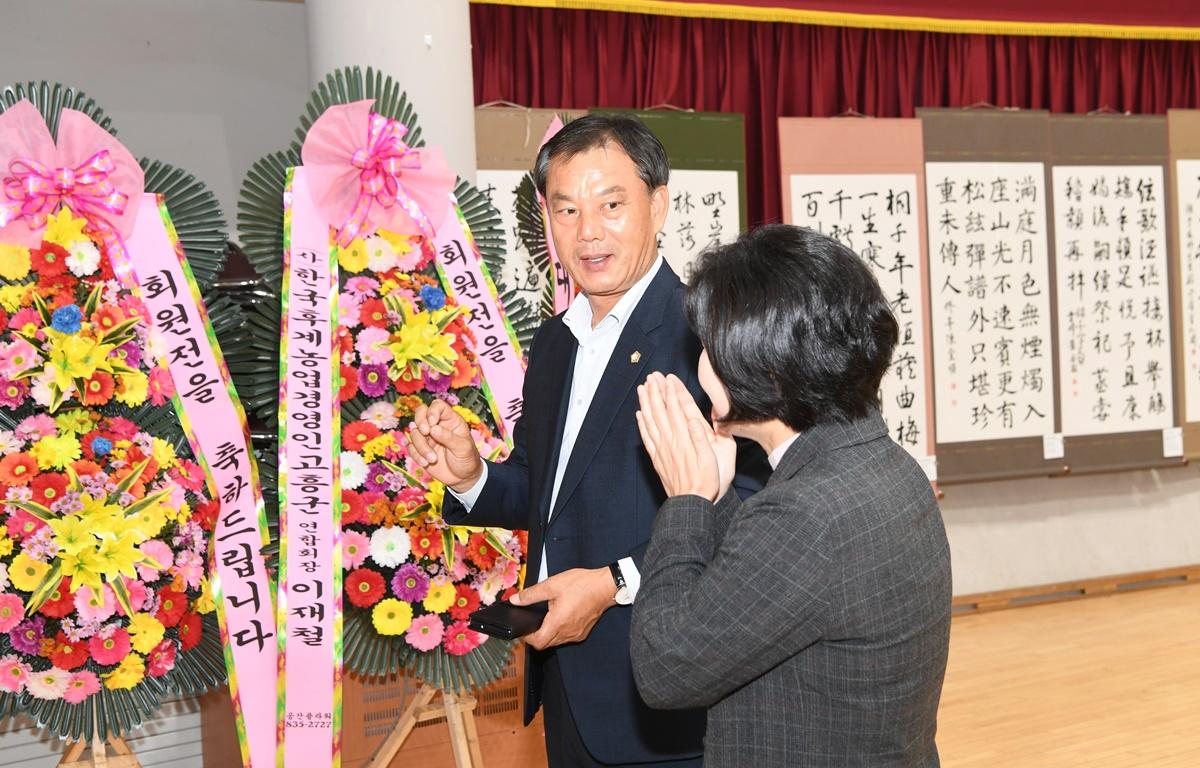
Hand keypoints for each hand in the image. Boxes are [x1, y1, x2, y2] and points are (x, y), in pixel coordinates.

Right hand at [407, 400, 483, 491]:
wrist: (462, 478)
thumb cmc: (467, 459)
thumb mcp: (463, 448)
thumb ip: (449, 437)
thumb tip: (433, 429)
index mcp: (450, 420)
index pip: (438, 406)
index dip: (432, 411)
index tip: (432, 423)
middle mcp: (437, 426)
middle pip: (421, 412)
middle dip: (420, 421)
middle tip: (425, 432)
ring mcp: (427, 437)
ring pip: (414, 432)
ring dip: (421, 446)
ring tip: (432, 459)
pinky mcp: (420, 450)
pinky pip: (410, 447)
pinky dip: (416, 455)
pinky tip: (426, 463)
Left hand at [511, 568, 614, 649]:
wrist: (605, 586)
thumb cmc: (582, 585)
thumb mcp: (552, 585)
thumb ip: (531, 594)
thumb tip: (516, 600)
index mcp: (558, 623)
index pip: (537, 643)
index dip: (527, 638)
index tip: (524, 628)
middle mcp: (567, 632)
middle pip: (546, 644)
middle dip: (536, 635)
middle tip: (533, 621)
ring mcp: (577, 634)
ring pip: (556, 641)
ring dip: (548, 634)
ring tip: (547, 617)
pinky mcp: (583, 632)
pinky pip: (567, 637)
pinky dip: (560, 631)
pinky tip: (561, 617)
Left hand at [636, 373, 733, 500]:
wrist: (691, 502)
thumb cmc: (706, 482)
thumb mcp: (712, 459)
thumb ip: (702, 438)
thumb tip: (694, 419)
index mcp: (685, 439)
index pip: (677, 410)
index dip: (672, 392)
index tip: (668, 378)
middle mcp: (671, 441)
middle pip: (661, 412)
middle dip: (656, 392)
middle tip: (652, 376)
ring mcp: (662, 449)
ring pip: (651, 421)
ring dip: (646, 404)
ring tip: (643, 389)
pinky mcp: (657, 458)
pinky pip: (647, 437)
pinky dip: (642, 424)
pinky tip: (639, 415)